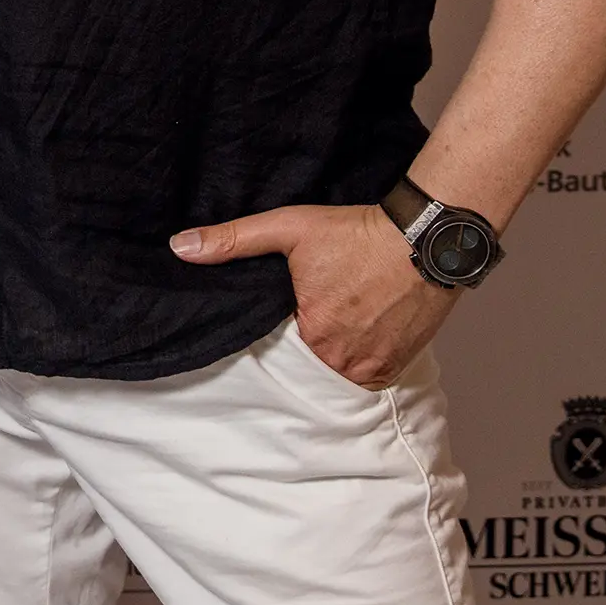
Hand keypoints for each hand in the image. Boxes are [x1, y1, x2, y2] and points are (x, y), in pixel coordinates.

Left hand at [170, 203, 454, 388]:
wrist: (426, 238)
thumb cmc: (357, 233)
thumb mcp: (288, 228)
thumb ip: (232, 240)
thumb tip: (180, 247)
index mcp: (311, 332)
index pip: (274, 348)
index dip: (273, 333)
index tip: (278, 316)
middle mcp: (341, 359)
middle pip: (306, 361)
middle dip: (302, 343)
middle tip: (309, 314)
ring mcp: (373, 366)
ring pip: (335, 370)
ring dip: (330, 353)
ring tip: (332, 323)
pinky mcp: (396, 367)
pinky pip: (364, 376)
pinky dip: (356, 360)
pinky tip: (354, 334)